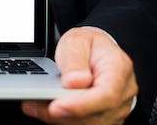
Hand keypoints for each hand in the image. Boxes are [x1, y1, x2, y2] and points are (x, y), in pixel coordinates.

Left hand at [21, 27, 137, 124]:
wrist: (94, 49)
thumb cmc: (89, 45)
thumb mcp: (77, 41)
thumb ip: (75, 60)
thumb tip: (75, 82)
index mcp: (119, 70)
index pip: (106, 95)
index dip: (81, 105)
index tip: (56, 106)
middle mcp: (122, 93)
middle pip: (96, 115)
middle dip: (64, 114)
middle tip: (35, 105)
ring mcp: (116, 108)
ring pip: (89, 123)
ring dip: (59, 119)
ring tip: (34, 106)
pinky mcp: (104, 117)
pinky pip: (84, 124)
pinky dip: (62, 120)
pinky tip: (44, 110)